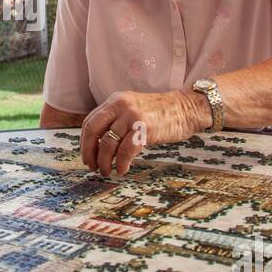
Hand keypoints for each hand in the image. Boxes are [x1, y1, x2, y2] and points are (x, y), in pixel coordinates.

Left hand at [80, 89, 206, 176]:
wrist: (187, 108)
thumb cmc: (161, 113)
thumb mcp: (133, 109)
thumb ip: (117, 120)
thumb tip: (99, 144)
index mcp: (115, 101)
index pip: (90, 122)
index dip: (85, 142)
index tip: (86, 156)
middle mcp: (120, 105)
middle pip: (93, 131)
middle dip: (89, 152)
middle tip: (91, 166)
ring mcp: (132, 116)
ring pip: (108, 143)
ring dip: (104, 162)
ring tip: (106, 171)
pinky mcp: (145, 128)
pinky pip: (126, 151)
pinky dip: (121, 163)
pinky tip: (122, 170)